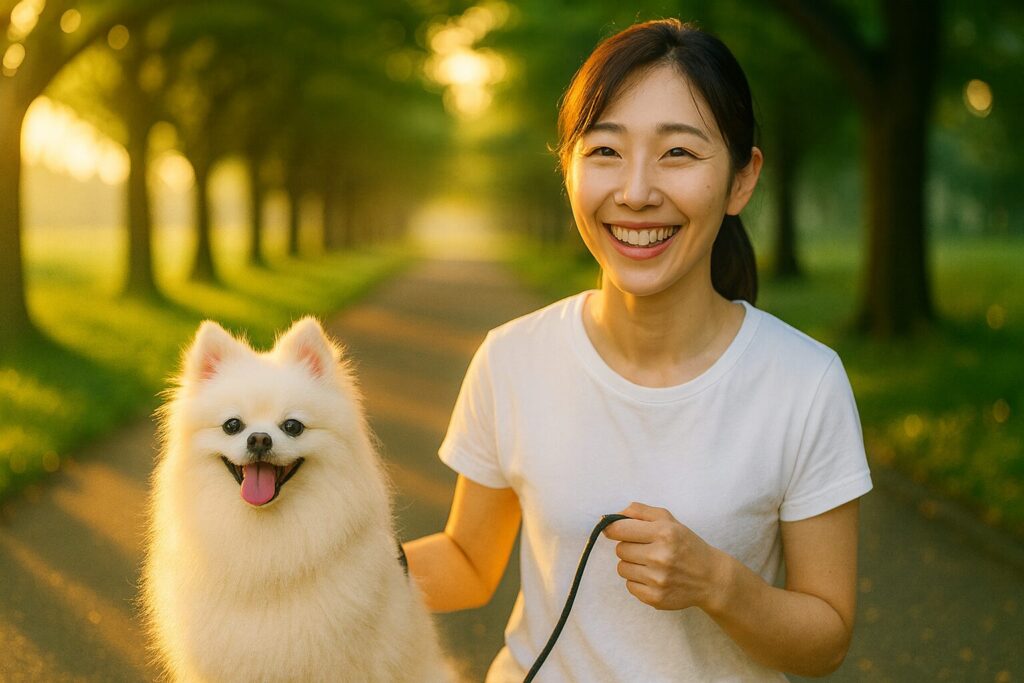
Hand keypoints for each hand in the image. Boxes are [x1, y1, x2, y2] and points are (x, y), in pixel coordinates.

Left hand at [603, 502, 730, 611]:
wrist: (710, 578)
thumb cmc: (686, 545)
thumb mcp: (669, 520)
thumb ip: (640, 511)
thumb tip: (612, 516)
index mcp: (664, 532)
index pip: (619, 529)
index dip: (613, 529)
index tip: (614, 531)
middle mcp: (660, 556)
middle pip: (620, 549)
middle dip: (629, 547)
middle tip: (645, 548)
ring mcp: (657, 579)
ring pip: (622, 568)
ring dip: (632, 565)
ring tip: (650, 563)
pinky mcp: (655, 598)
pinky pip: (629, 586)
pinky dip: (637, 581)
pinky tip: (653, 577)